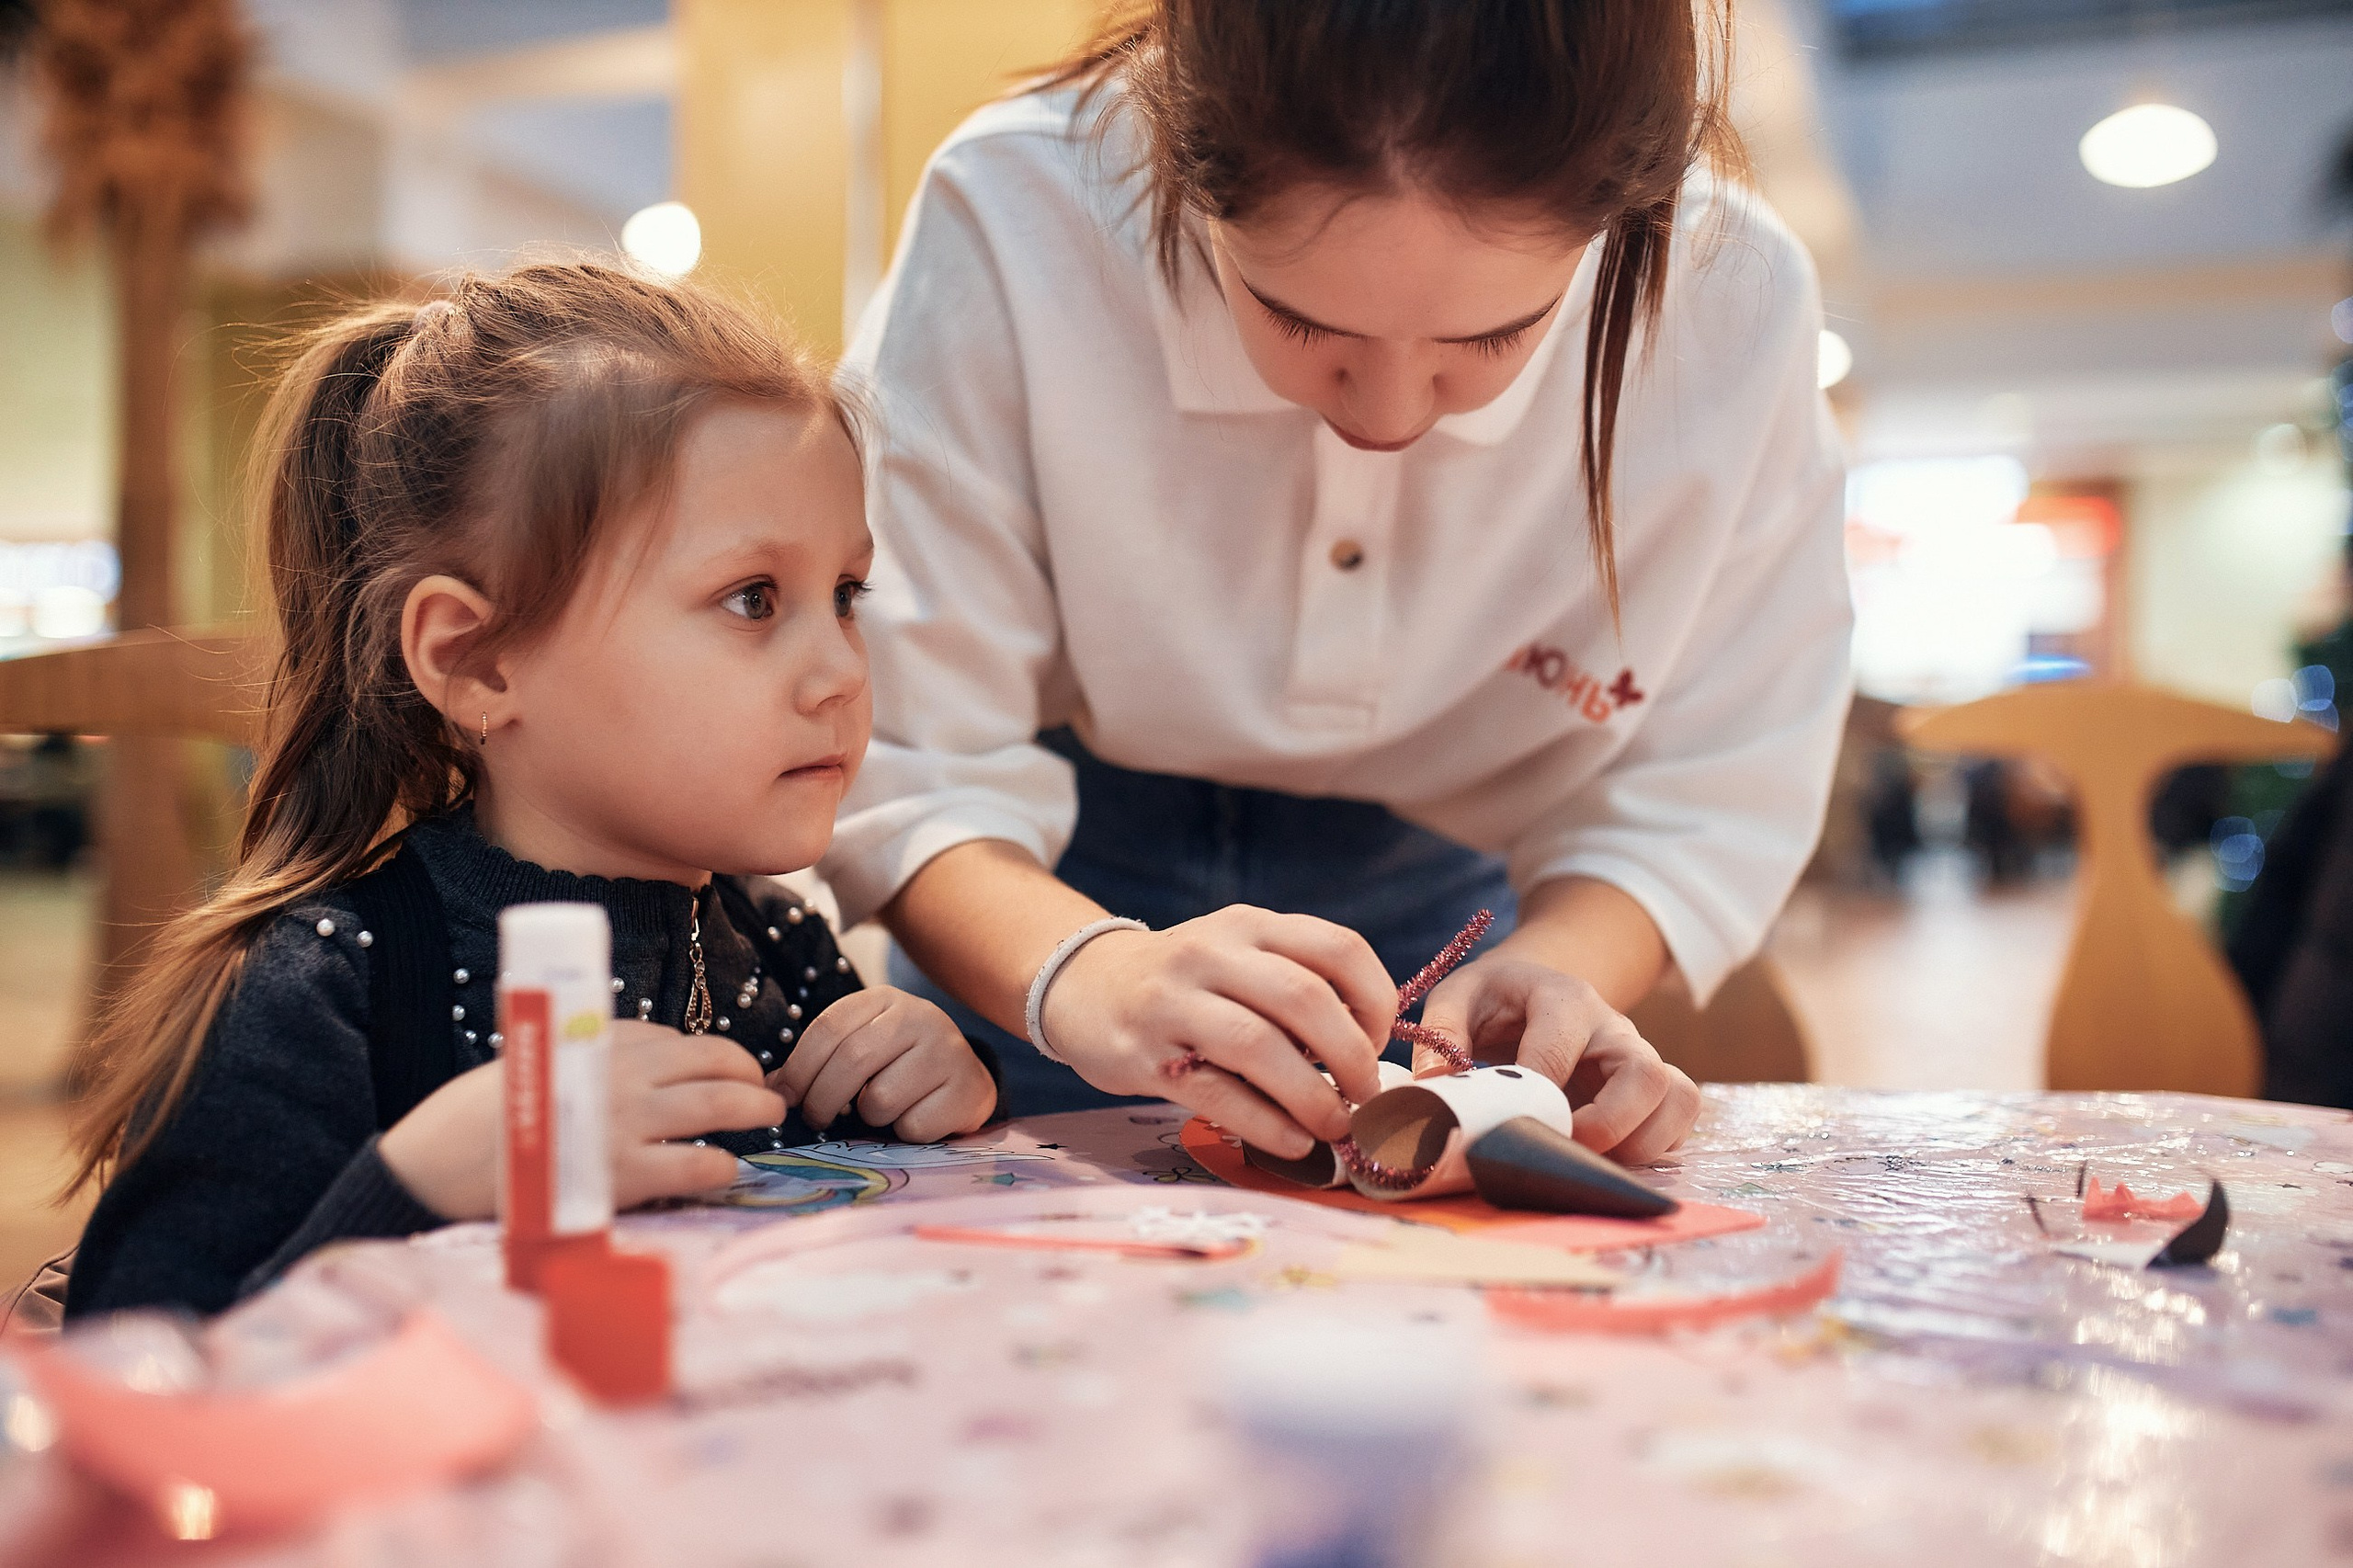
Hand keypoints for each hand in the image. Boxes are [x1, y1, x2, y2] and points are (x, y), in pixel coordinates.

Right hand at [381, 1020, 786, 1219]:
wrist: (440, 1164)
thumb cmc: (483, 1115)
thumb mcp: (542, 1059)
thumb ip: (594, 1057)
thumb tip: (649, 1063)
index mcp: (598, 1039)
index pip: (677, 1041)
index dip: (709, 1057)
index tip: (723, 1069)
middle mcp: (621, 1073)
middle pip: (715, 1062)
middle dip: (750, 1074)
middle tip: (767, 1089)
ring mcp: (627, 1122)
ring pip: (720, 1105)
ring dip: (756, 1108)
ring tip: (770, 1114)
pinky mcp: (625, 1174)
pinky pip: (699, 1165)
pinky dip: (724, 1165)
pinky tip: (728, 1169)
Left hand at [772, 987, 996, 1141]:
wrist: (964, 1079)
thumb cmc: (898, 1065)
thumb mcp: (860, 1048)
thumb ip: (818, 1062)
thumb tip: (768, 1086)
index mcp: (884, 999)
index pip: (829, 1027)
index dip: (799, 1067)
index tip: (784, 1097)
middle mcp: (919, 1016)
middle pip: (852, 1060)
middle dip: (822, 1099)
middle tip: (816, 1118)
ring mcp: (948, 1050)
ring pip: (881, 1098)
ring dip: (869, 1117)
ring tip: (881, 1109)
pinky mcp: (968, 1089)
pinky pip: (913, 1125)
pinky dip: (904, 1132)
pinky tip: (914, 1117)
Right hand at [1040, 906, 1393, 1159]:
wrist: (1083, 985)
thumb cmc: (1185, 983)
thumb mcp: (1237, 957)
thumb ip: (1294, 985)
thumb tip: (1368, 1052)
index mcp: (1250, 926)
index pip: (1338, 948)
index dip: (1375, 1000)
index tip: (1378, 1042)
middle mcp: (1212, 953)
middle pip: (1304, 998)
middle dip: (1351, 1055)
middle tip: (1365, 1095)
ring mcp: (1173, 1002)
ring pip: (1259, 1045)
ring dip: (1311, 1095)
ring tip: (1334, 1125)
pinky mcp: (1144, 1054)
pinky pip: (1217, 1093)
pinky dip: (1265, 1124)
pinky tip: (1292, 1142)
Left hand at [1416, 955, 1699, 1164]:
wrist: (1536, 990)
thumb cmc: (1496, 1000)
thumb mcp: (1459, 996)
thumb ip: (1442, 1032)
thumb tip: (1434, 1089)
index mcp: (1564, 999)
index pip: (1560, 1048)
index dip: (1539, 1091)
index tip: (1512, 1122)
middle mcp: (1614, 1027)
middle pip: (1645, 1074)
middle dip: (1607, 1124)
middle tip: (1563, 1147)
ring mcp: (1640, 1057)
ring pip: (1676, 1098)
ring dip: (1639, 1143)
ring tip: (1589, 1160)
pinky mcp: (1654, 1089)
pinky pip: (1681, 1116)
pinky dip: (1657, 1146)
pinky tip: (1611, 1159)